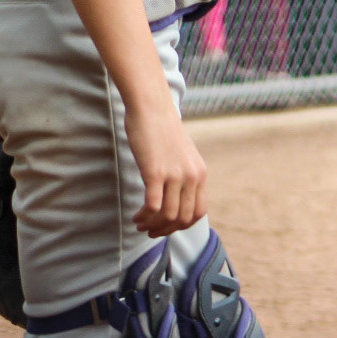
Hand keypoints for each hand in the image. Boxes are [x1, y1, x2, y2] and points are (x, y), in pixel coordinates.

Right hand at [125, 100, 207, 237]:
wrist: (151, 106)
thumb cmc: (162, 127)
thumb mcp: (182, 154)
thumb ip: (184, 174)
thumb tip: (176, 196)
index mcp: (200, 173)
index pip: (198, 212)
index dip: (182, 225)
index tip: (167, 226)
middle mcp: (192, 176)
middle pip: (183, 219)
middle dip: (166, 230)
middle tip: (150, 231)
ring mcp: (174, 175)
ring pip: (168, 216)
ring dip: (153, 226)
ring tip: (140, 224)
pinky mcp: (155, 172)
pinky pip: (152, 206)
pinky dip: (144, 217)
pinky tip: (136, 217)